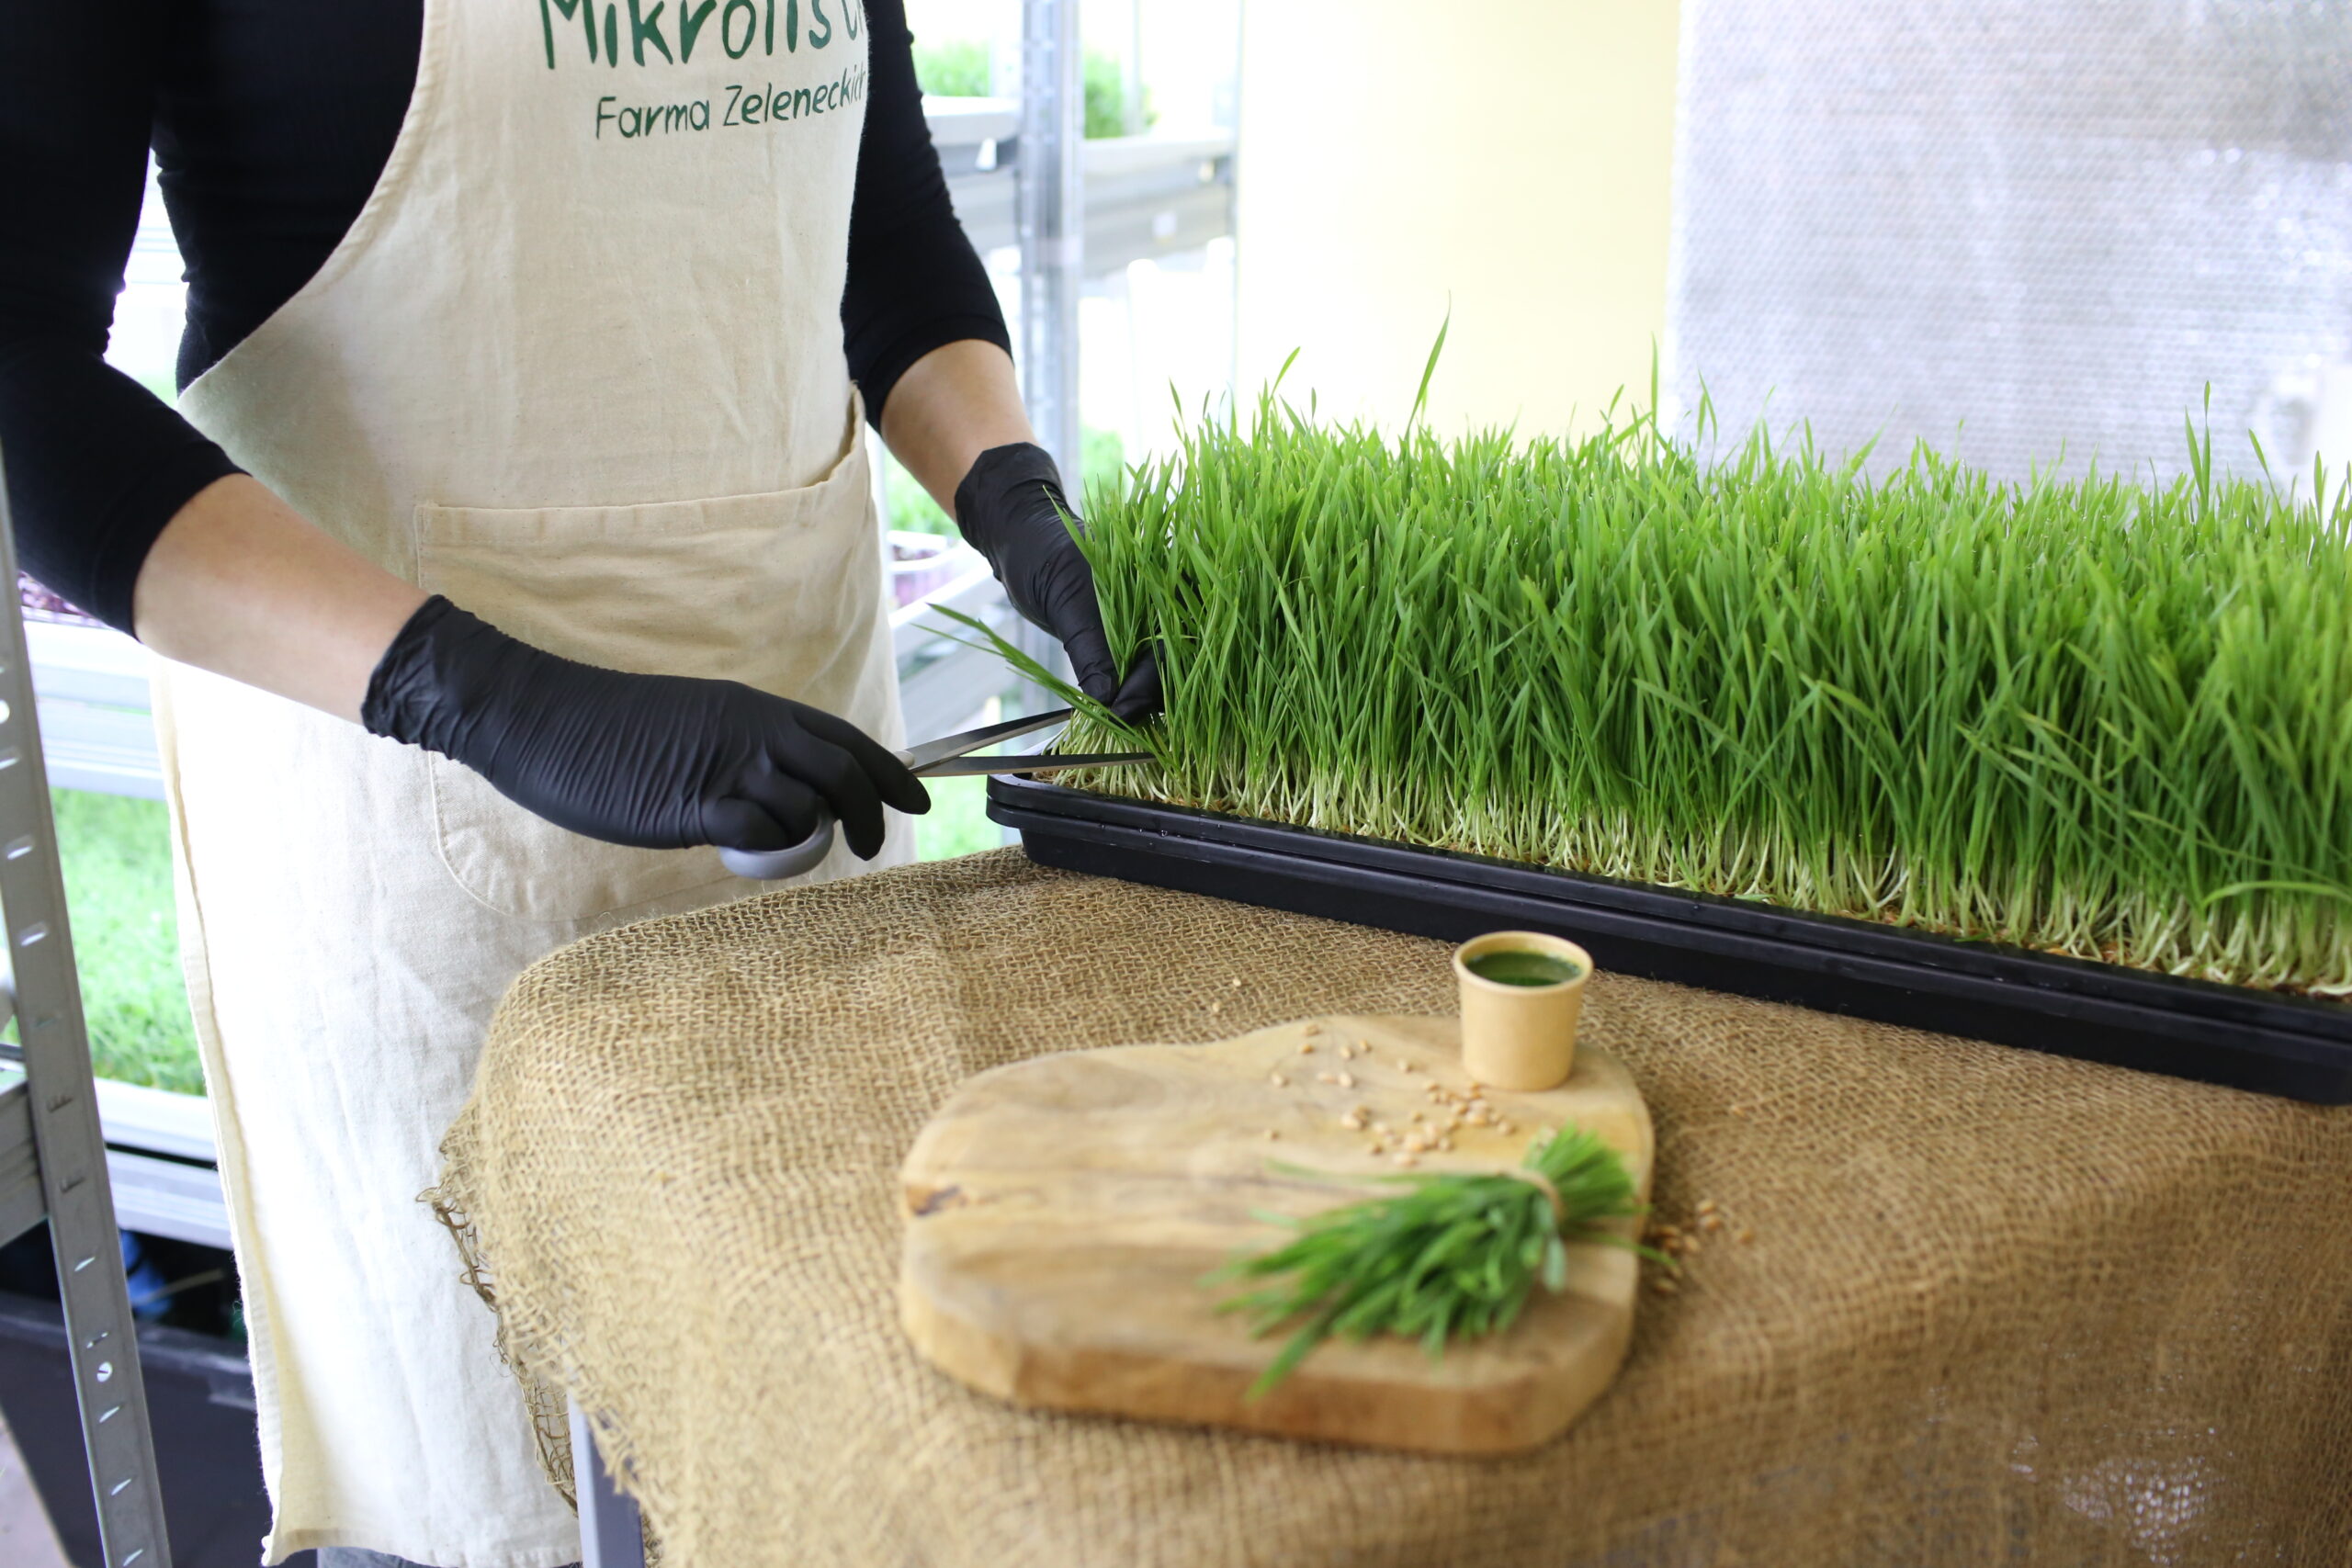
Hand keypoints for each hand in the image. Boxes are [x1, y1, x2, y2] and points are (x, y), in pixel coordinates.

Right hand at [361, 597, 926, 857]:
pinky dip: (769, 851)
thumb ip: (744, 754)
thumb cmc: (614, 730)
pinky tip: (747, 853)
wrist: (545, 719)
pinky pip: (758, 834)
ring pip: (807, 805)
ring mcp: (723, 766)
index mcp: (756, 709)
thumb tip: (785, 796)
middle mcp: (752, 731)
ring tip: (794, 852)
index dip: (890, 771)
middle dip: (874, 812)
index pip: (846, 739)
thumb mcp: (697, 727)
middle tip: (875, 845)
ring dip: (813, 838)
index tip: (918, 799)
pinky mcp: (690, 804)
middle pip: (844, 771)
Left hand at [952, 443, 1161, 721]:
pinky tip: (1114, 704)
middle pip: (1173, 659)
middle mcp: (1164, 596)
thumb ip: (1090, 648)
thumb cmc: (1042, 554)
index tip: (1120, 712)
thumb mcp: (1065, 601)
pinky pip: (1140, 663)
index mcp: (1161, 577)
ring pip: (1160, 666)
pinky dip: (1129, 686)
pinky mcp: (1131, 628)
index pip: (1168, 642)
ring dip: (1141, 695)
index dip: (1148, 684)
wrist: (1021, 537)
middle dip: (1148, 695)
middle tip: (1116, 721)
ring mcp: (1150, 613)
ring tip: (1114, 716)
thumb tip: (1107, 700)